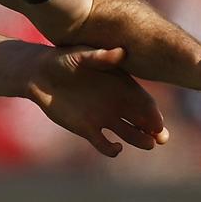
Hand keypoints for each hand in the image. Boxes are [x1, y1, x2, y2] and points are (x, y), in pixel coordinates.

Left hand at [29, 46, 168, 157]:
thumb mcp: (80, 55)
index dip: (153, 112)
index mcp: (121, 85)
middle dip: (155, 129)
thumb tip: (121, 52)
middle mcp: (117, 103)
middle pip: (143, 120)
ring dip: (140, 140)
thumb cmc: (63, 59)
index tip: (158, 120)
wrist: (40, 74)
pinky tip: (115, 147)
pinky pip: (104, 143)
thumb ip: (100, 57)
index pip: (144, 102)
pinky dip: (111, 149)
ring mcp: (104, 117)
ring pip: (130, 134)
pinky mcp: (87, 128)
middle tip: (161, 137)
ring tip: (148, 144)